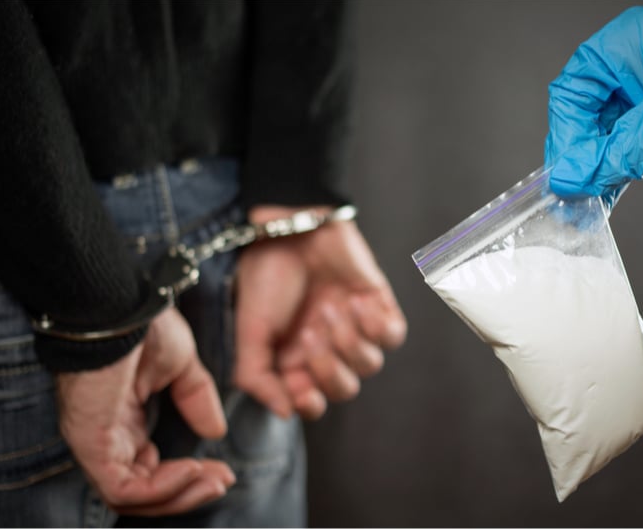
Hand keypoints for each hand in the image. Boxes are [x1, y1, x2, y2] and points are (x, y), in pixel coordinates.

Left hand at [56, 307, 234, 516]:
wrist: (120, 307)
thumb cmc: (142, 328)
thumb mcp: (182, 366)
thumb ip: (196, 399)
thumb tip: (216, 432)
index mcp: (123, 423)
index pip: (149, 472)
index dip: (188, 478)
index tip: (224, 471)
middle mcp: (107, 439)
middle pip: (142, 493)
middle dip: (188, 493)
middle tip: (222, 483)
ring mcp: (96, 444)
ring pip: (132, 498)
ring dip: (178, 496)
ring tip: (212, 482)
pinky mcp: (91, 444)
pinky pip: (122, 488)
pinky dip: (161, 488)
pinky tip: (190, 470)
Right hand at [234, 206, 406, 419]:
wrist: (290, 229)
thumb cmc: (267, 277)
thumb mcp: (249, 331)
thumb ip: (257, 377)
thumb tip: (283, 413)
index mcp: (294, 361)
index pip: (311, 402)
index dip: (310, 403)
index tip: (303, 393)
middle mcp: (327, 349)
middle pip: (345, 388)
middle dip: (330, 369)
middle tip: (311, 334)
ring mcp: (354, 328)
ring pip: (370, 364)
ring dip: (349, 340)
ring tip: (330, 308)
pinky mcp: (378, 306)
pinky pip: (393, 336)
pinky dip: (376, 326)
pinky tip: (356, 303)